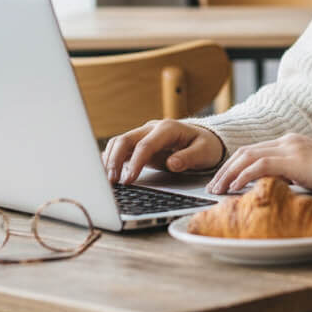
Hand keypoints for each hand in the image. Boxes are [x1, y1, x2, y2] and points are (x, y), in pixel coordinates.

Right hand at [102, 120, 225, 184]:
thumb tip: (173, 163)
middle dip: (115, 160)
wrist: (204, 139)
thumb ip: (189, 157)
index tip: (128, 180)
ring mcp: (144, 135)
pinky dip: (111, 159)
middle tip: (111, 182)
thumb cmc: (205, 145)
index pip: (146, 144)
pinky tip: (106, 173)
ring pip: (119, 142)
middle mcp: (152, 129)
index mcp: (168, 129)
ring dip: (110, 159)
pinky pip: (121, 148)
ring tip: (107, 181)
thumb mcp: (204, 151)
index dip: (135, 162)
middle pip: (126, 139)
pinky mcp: (139, 144)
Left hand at [206, 133, 311, 193]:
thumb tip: (270, 185)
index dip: (234, 165)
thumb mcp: (306, 172)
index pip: (253, 150)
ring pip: (248, 156)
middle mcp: (286, 141)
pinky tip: (235, 187)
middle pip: (245, 151)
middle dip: (226, 169)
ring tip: (218, 189)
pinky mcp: (291, 159)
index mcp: (289, 142)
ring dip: (229, 173)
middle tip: (213, 186)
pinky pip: (260, 165)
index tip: (223, 180)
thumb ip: (288, 173)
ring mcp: (288, 148)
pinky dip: (244, 176)